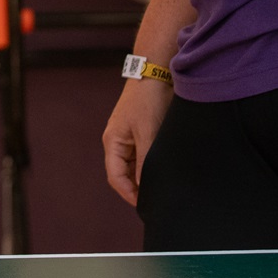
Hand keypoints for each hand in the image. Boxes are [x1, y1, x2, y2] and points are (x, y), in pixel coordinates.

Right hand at [101, 76, 173, 206]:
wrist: (157, 70)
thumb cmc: (149, 100)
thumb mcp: (148, 133)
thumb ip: (145, 162)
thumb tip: (146, 188)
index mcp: (113, 142)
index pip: (116, 178)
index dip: (130, 194)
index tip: (147, 206)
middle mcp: (118, 141)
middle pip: (124, 174)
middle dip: (138, 188)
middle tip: (158, 200)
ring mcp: (129, 136)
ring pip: (134, 165)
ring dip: (145, 176)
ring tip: (163, 187)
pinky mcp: (141, 131)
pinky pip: (142, 154)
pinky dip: (150, 164)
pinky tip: (164, 169)